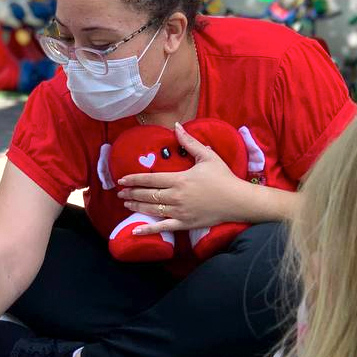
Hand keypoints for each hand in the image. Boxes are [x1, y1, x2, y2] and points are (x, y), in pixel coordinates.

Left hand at [117, 123, 247, 234]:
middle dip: (131, 193)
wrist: (238, 201)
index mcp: (179, 179)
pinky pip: (163, 227)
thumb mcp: (207, 156)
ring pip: (152, 210)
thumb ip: (189, 142)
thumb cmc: (223, 177)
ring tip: (125, 204)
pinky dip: (148, 229)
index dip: (134, 179)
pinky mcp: (185, 223)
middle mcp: (176, 196)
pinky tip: (135, 231)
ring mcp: (180, 211)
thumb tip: (177, 126)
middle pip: (147, 195)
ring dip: (136, 207)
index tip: (121, 180)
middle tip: (119, 193)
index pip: (150, 179)